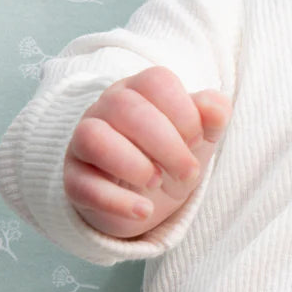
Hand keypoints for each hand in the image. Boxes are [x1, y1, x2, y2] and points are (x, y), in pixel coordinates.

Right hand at [64, 67, 230, 237]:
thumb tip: (216, 108)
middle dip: (168, 144)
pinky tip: (144, 210)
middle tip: (188, 172)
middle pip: (125, 107)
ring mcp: (83, 144)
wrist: (147, 199)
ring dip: (133, 164)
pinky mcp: (74, 181)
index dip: (185, 113)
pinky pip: (83, 185)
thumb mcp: (202, 136)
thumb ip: (213, 115)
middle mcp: (105, 109)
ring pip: (92, 137)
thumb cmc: (174, 155)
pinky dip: (118, 201)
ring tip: (156, 182)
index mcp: (140, 90)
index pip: (156, 80)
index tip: (197, 141)